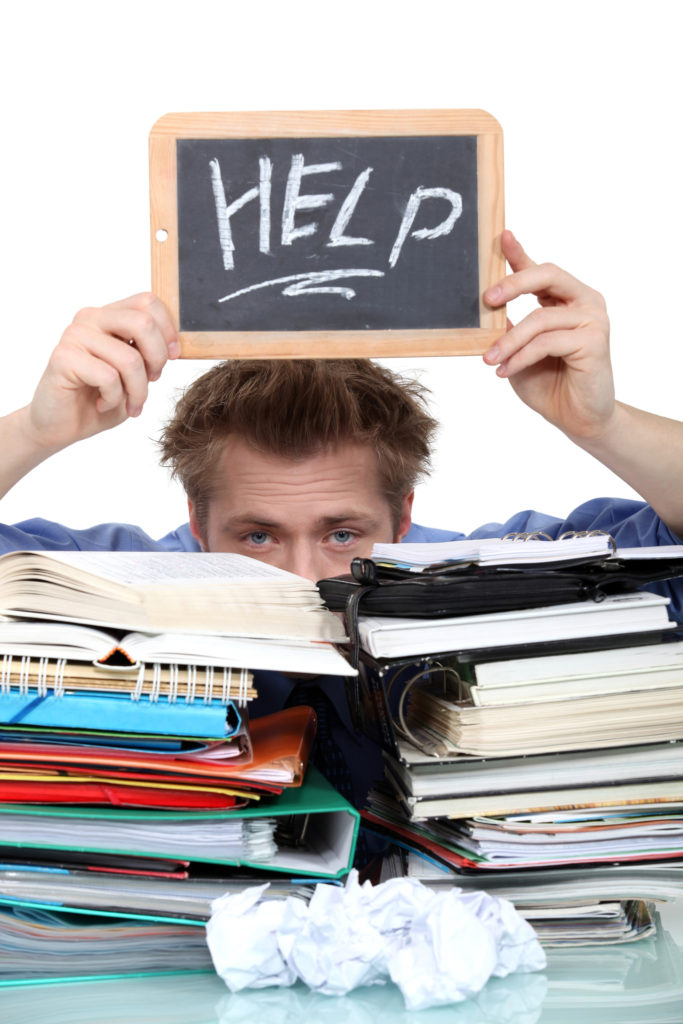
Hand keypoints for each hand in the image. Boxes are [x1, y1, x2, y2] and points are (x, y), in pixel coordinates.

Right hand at [24, 292, 177, 452]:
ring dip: (138, 391)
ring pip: (130, 359)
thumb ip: (150, 352)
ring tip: (129, 404)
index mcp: (109, 316)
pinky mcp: (63, 357)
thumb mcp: (135, 373)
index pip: (148, 302)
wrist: (61, 425)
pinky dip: (113, 399)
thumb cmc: (100, 398)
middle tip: (152, 381)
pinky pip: (109, 377)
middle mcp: (90, 319)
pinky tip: (102, 404)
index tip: (171, 358)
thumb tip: (175, 347)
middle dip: (157, 359)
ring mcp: (75, 335)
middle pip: (143, 323)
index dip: (168, 331)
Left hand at [482, 231, 613, 441]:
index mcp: (566, 300)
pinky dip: (521, 357)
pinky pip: (546, 342)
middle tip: (486, 298)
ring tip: (489, 359)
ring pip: (540, 318)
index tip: (501, 237)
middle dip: (513, 283)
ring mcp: (593, 320)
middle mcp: (585, 302)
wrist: (579, 420)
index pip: (540, 271)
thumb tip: (489, 307)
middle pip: (548, 275)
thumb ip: (509, 328)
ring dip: (509, 340)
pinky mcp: (595, 342)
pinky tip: (505, 371)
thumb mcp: (519, 353)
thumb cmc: (549, 385)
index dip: (519, 254)